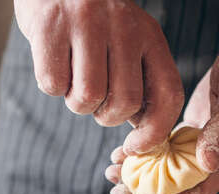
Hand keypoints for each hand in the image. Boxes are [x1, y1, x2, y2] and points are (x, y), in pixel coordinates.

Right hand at [15, 0, 183, 149]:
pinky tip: (54, 63)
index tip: (134, 147)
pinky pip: (53, 84)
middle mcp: (124, 27)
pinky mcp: (50, 26)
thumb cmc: (93, 21)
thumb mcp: (128, 39)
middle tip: (94, 99)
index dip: (154, 132)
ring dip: (77, 102)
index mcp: (150, 35)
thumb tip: (143, 135)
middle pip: (125, 103)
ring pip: (88, 98)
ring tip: (73, 78)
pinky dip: (51, 86)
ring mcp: (87, 24)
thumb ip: (139, 80)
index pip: (168, 95)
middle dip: (106, 116)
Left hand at [106, 31, 218, 193]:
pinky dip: (144, 153)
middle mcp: (213, 155)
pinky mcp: (193, 128)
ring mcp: (202, 143)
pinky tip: (123, 151)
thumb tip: (207, 164)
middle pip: (177, 189)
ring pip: (168, 171)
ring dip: (140, 177)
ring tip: (112, 175)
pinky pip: (165, 149)